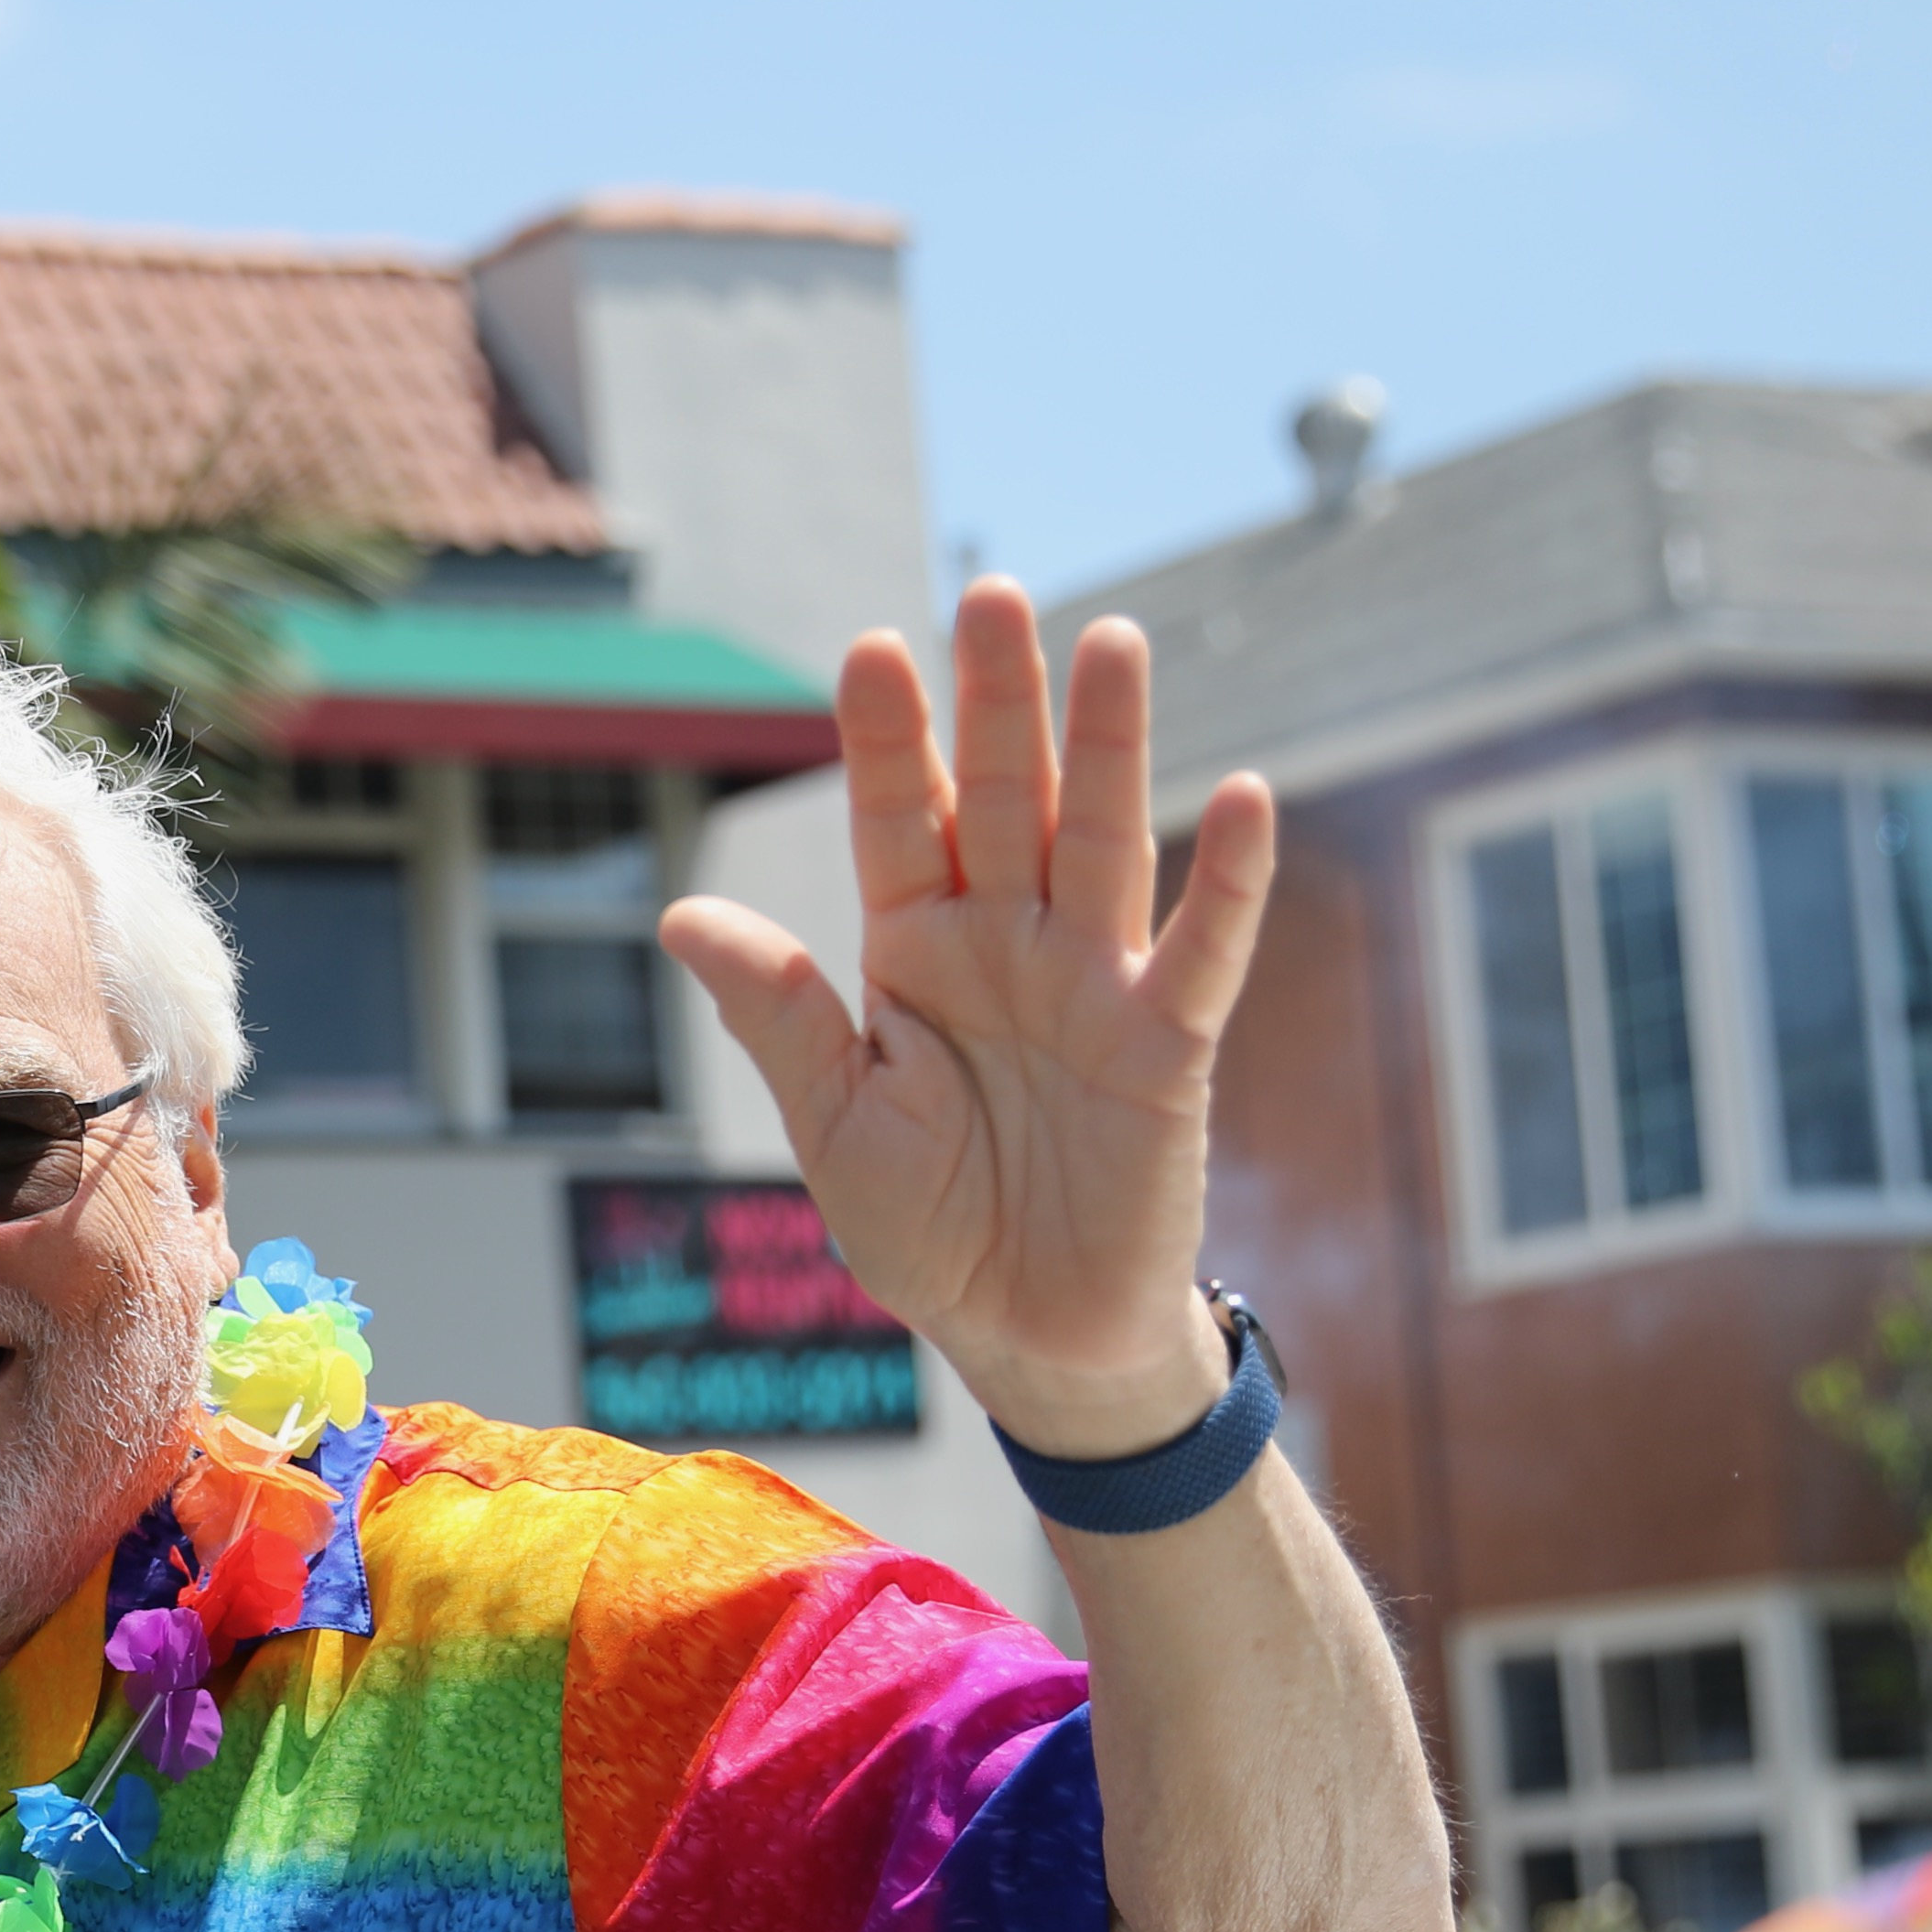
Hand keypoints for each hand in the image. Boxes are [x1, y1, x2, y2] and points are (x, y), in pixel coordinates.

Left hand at [661, 578, 1273, 1459]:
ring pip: (1101, 842)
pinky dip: (1230, 881)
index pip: (896, 824)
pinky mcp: (1166, 1048)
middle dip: (996, 705)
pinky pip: (1202, 953)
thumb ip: (779, 1018)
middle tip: (989, 595)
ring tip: (1109, 641)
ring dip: (1110, 748)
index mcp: (915, 956)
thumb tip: (684, 915)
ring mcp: (1093, 985)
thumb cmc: (929, 1230)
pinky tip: (1247, 797)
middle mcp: (1007, 945)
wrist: (1027, 1335)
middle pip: (1002, 802)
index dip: (886, 742)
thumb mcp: (838, 1124)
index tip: (869, 649)